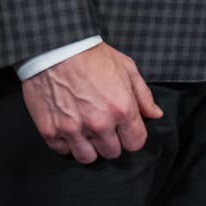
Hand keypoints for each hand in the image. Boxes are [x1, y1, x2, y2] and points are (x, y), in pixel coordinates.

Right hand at [20, 42, 162, 162]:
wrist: (56, 48)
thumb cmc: (92, 56)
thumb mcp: (127, 69)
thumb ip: (143, 95)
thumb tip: (155, 114)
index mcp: (122, 109)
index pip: (136, 142)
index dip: (133, 136)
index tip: (127, 130)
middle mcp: (99, 123)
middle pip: (112, 152)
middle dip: (112, 142)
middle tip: (106, 128)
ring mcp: (73, 129)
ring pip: (87, 158)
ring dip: (90, 148)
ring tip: (88, 132)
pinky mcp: (50, 130)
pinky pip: (63, 150)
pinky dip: (67, 143)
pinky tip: (69, 128)